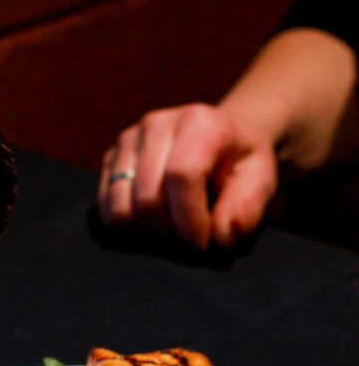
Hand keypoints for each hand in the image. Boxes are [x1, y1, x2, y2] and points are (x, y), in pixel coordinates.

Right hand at [97, 103, 277, 248]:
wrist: (217, 141)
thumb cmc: (239, 164)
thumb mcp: (261, 181)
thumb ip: (248, 208)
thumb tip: (222, 236)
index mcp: (199, 121)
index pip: (181, 175)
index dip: (190, 220)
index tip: (202, 244)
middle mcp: (157, 124)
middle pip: (147, 197)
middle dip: (169, 232)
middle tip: (189, 242)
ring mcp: (128, 139)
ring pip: (121, 207)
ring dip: (146, 233)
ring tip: (171, 232)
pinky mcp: (110, 157)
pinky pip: (105, 207)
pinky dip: (126, 227)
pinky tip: (151, 225)